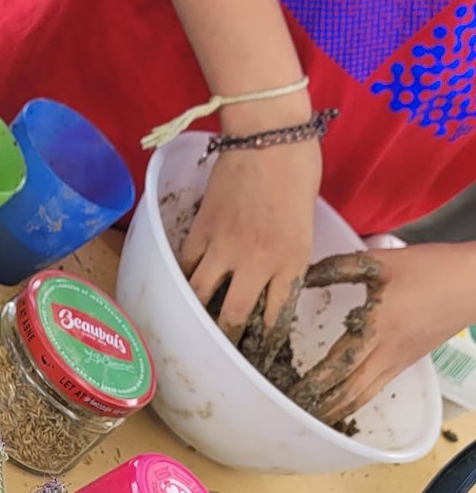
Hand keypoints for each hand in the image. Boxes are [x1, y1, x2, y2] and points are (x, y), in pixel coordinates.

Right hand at [181, 133, 320, 373]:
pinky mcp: (199, 232)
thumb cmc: (299, 170)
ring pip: (201, 299)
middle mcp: (255, 263)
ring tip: (196, 327)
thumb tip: (272, 280)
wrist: (269, 135)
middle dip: (228, 341)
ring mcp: (223, 249)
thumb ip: (289, 257)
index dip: (265, 343)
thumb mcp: (306, 224)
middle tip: (222, 351)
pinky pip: (187, 268)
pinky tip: (186, 288)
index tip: (259, 356)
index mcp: (290, 262)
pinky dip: (185, 281)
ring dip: (198, 316)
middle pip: (232, 319)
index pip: (274, 318)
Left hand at [289, 244, 475, 424]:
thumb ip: (338, 268)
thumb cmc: (432, 269)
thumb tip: (302, 276)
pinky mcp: (407, 362)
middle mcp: (386, 353)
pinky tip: (340, 403)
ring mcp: (398, 361)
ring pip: (362, 396)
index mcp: (376, 329)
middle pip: (348, 391)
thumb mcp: (380, 262)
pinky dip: (354, 400)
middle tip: (292, 412)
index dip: (311, 383)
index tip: (287, 393)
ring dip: (336, 409)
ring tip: (311, 417)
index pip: (337, 366)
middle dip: (319, 405)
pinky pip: (375, 389)